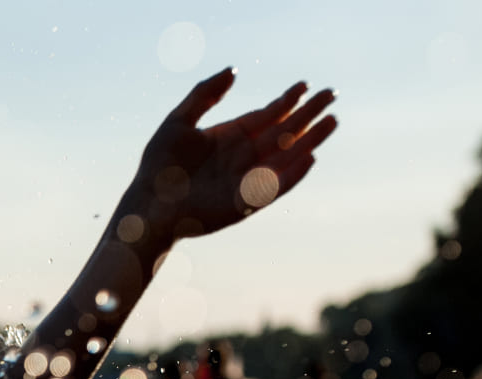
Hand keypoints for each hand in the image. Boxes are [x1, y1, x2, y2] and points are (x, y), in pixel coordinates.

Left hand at [127, 69, 336, 240]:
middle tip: (331, 95)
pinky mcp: (247, 202)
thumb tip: (233, 70)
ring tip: (332, 120)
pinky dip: (293, 173)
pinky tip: (310, 156)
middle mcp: (244, 157)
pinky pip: (276, 186)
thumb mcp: (179, 121)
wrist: (149, 205)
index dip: (286, 100)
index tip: (305, 85)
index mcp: (230, 137)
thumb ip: (205, 95)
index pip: (266, 116)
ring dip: (310, 139)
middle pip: (284, 132)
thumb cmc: (159, 166)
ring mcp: (248, 179)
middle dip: (307, 114)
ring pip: (287, 156)